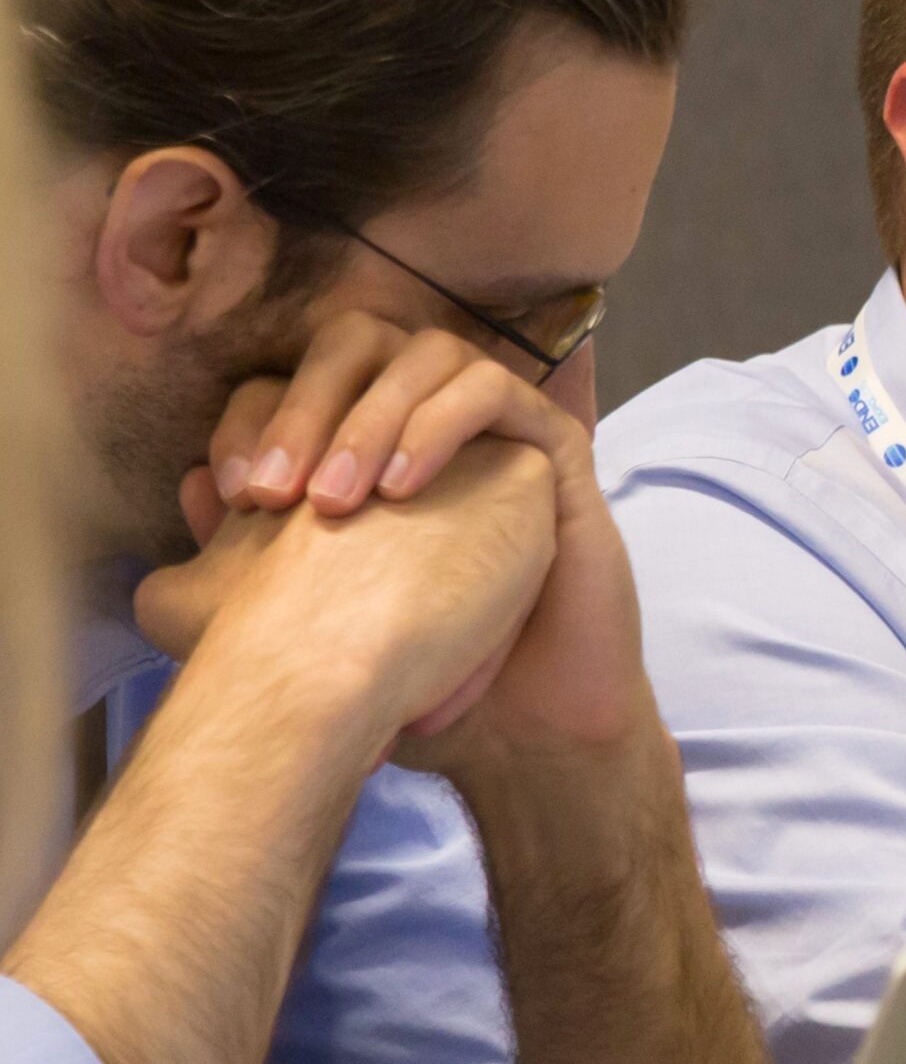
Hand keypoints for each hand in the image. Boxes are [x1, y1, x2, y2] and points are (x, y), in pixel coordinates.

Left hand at [192, 312, 653, 770]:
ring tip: (340, 502)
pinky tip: (405, 489)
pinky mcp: (554, 445)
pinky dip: (441, 422)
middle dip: (306, 405)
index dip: (254, 420)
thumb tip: (194, 485)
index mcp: (373, 440)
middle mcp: (434, 418)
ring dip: (373, 417)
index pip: (302, 376)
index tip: (233, 497)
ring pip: (430, 352)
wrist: (516, 722)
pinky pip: (495, 389)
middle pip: (360, 341)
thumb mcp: (314, 612)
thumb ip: (246, 553)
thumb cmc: (417, 673)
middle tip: (278, 495)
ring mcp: (498, 427)